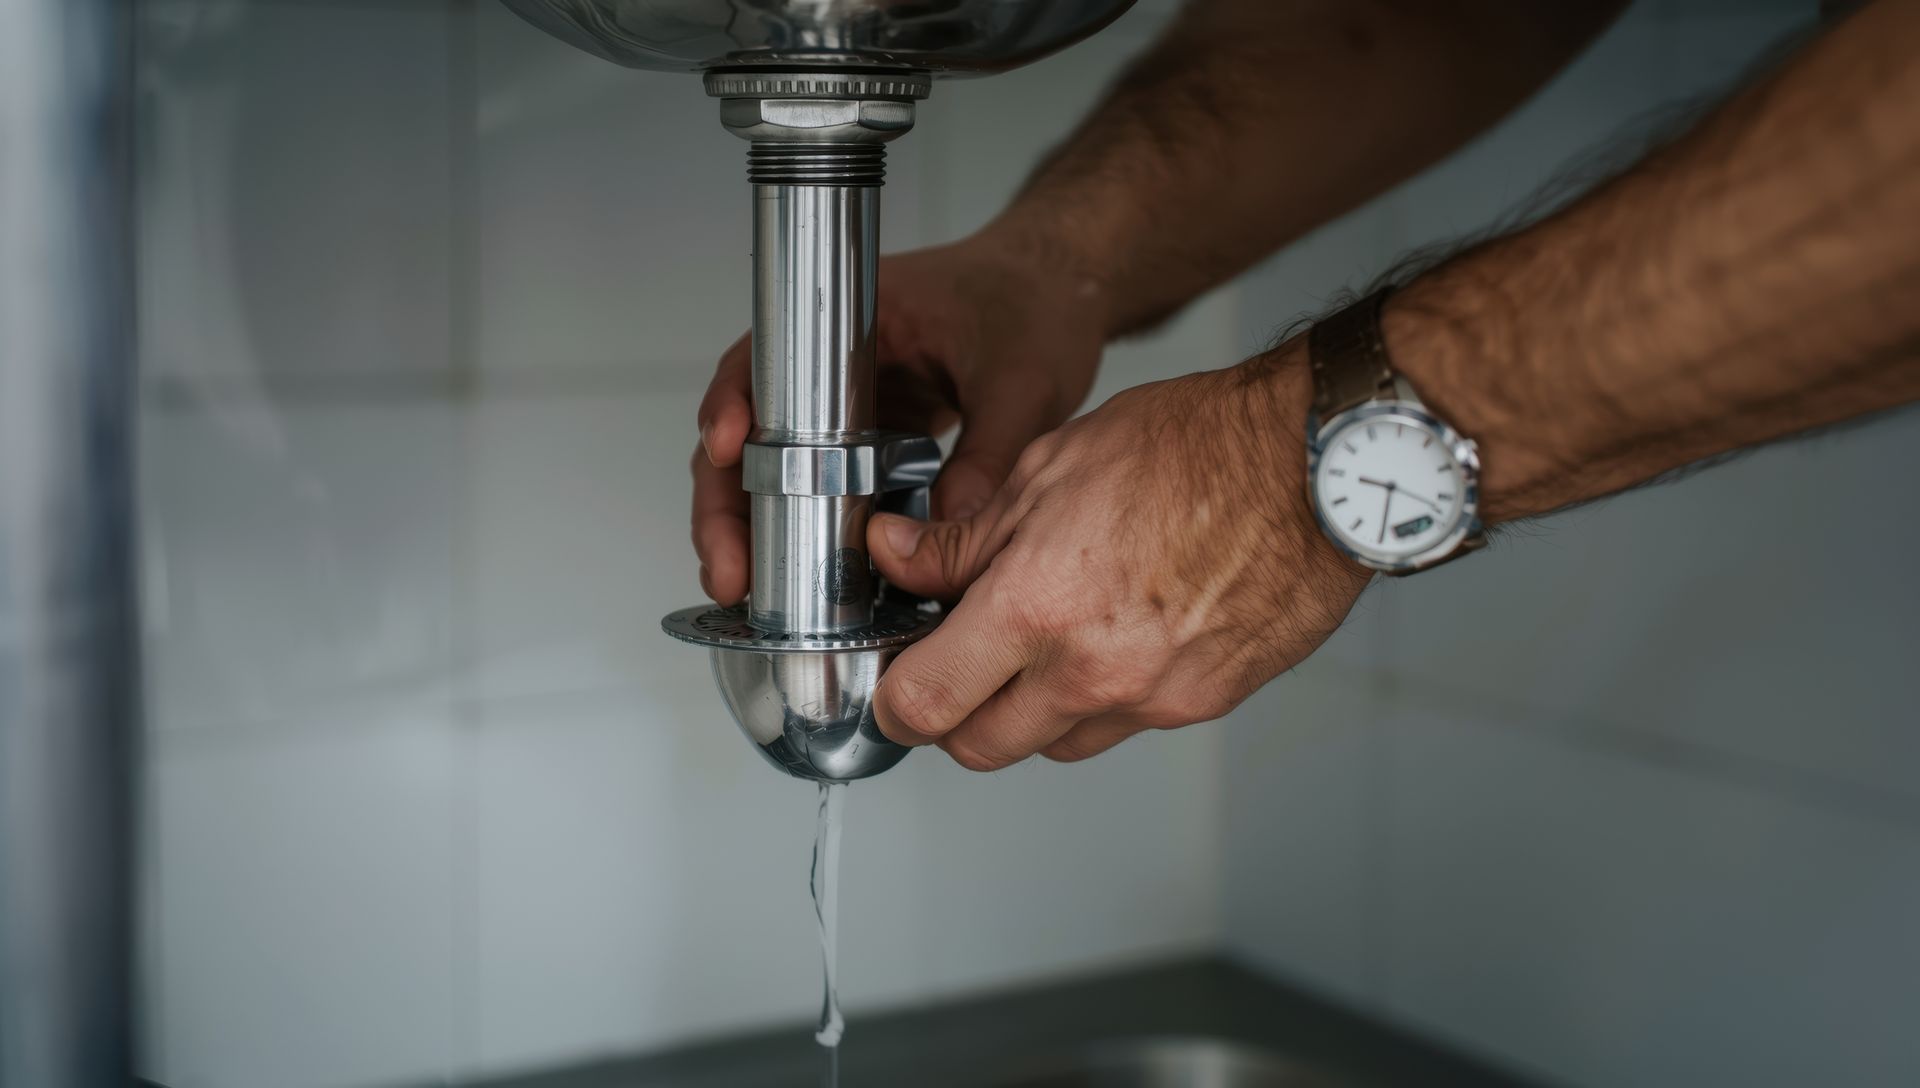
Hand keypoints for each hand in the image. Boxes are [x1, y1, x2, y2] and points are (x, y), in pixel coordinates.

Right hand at [690, 235, 1106, 604]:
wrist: (1065, 290)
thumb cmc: (1038, 300)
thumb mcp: (1025, 378)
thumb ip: (991, 453)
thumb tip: (952, 532)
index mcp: (854, 317)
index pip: (764, 356)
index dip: (730, 404)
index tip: (722, 448)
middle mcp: (834, 359)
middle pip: (751, 431)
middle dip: (728, 505)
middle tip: (730, 572)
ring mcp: (849, 403)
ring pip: (779, 467)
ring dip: (760, 527)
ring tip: (749, 589)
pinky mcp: (873, 439)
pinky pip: (828, 486)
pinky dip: (813, 529)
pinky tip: (810, 577)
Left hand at [866, 344, 1373, 769]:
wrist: (1315, 465)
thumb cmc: (1194, 447)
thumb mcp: (1049, 468)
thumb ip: (962, 537)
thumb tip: (896, 556)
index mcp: (1036, 608)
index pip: (924, 704)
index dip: (894, 700)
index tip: (895, 678)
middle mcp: (1091, 672)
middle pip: (980, 747)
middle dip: (954, 715)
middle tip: (959, 660)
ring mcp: (1152, 698)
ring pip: (1055, 743)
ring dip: (1032, 710)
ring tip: (1049, 635)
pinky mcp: (1203, 704)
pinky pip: (1126, 724)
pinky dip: (1104, 696)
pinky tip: (1117, 630)